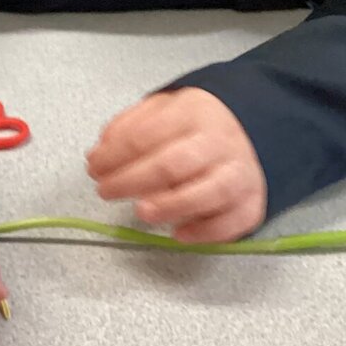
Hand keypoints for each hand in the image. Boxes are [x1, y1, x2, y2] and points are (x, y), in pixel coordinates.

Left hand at [88, 88, 266, 241]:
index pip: (146, 135)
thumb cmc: (192, 127)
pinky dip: (206, 232)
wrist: (251, 131)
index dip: (114, 155)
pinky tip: (179, 234)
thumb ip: (126, 128)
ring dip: (170, 206)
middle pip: (174, 164)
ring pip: (209, 192)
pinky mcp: (251, 202)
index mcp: (192, 113)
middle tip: (106, 191)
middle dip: (132, 181)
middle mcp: (219, 142)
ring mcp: (239, 173)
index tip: (94, 167)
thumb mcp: (159, 111)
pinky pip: (233, 221)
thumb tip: (99, 154)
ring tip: (141, 212)